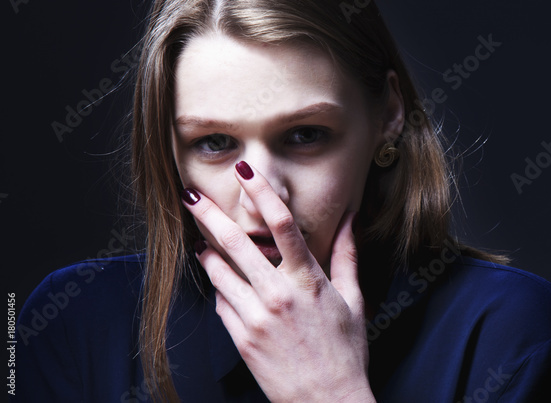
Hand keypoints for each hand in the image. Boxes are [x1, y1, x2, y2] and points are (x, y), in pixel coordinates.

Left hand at [182, 162, 374, 401]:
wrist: (327, 400)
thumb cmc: (346, 350)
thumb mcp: (354, 300)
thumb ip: (347, 255)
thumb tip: (350, 218)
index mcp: (309, 281)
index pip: (284, 226)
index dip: (263, 194)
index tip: (247, 173)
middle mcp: (278, 295)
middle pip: (236, 243)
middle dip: (210, 215)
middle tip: (192, 195)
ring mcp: (256, 317)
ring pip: (219, 272)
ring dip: (207, 250)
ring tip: (202, 238)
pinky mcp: (240, 338)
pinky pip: (221, 302)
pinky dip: (219, 286)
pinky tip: (222, 279)